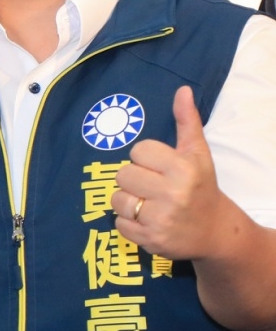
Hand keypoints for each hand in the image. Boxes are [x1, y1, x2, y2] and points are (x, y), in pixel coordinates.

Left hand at [113, 86, 229, 259]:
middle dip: (134, 180)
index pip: (138, 151)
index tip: (160, 168)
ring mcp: (161, 219)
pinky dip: (129, 222)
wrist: (214, 231)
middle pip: (122, 174)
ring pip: (116, 199)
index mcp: (183, 169)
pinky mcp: (150, 240)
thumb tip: (182, 90)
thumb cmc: (201, 187)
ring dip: (128, 201)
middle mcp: (173, 194)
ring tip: (149, 203)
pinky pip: (118, 223)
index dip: (146, 158)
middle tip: (152, 187)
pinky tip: (148, 220)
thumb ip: (187, 122)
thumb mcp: (198, 154)